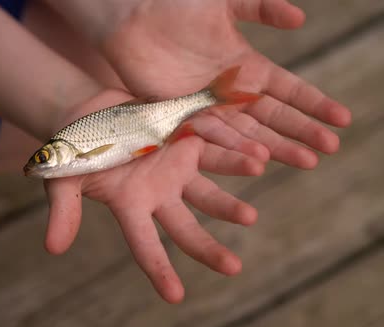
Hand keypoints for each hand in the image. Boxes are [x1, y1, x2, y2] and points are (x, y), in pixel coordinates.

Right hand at [43, 89, 264, 302]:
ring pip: (208, 193)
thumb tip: (53, 250)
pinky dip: (235, 156)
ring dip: (229, 204)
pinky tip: (259, 158)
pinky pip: (215, 149)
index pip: (145, 244)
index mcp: (130, 206)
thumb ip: (64, 210)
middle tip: (233, 268)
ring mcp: (176, 169)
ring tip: (249, 217)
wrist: (91, 110)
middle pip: (186, 228)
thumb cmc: (73, 148)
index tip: (175, 297)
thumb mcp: (64, 178)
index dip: (159, 270)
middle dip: (208, 249)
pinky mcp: (188, 140)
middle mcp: (158, 194)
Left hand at [101, 0, 351, 168]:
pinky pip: (213, 133)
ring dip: (277, 146)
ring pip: (248, 131)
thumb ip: (262, 8)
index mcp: (245, 64)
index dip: (314, 103)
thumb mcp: (226, 3)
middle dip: (302, 132)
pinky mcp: (181, 114)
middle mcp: (230, 90)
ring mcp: (207, 104)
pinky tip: (259, 159)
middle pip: (273, 116)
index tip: (342, 119)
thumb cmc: (176, 5)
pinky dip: (236, 146)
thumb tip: (300, 19)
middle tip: (329, 150)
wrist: (132, 17)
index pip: (288, 88)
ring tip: (305, 162)